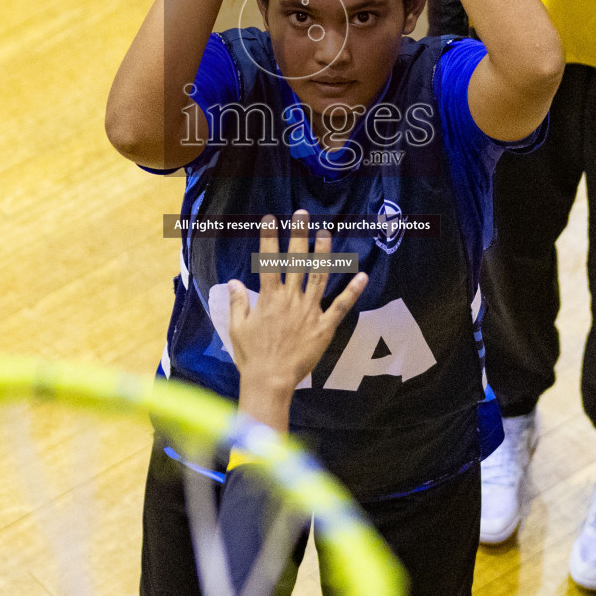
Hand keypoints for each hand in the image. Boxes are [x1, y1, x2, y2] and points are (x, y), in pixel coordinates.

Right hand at [228, 210, 367, 428]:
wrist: (269, 381)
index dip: (269, 238)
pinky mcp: (324, 327)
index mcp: (268, 298)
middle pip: (295, 261)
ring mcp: (309, 312)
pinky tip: (362, 275)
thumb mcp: (238, 328)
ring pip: (318, 276)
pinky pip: (340, 306)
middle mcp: (290, 300)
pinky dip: (352, 291)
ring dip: (323, 253)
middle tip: (302, 214)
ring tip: (326, 233)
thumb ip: (237, 302)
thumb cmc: (251, 356)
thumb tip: (233, 281)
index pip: (269, 261)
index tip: (270, 219)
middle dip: (298, 235)